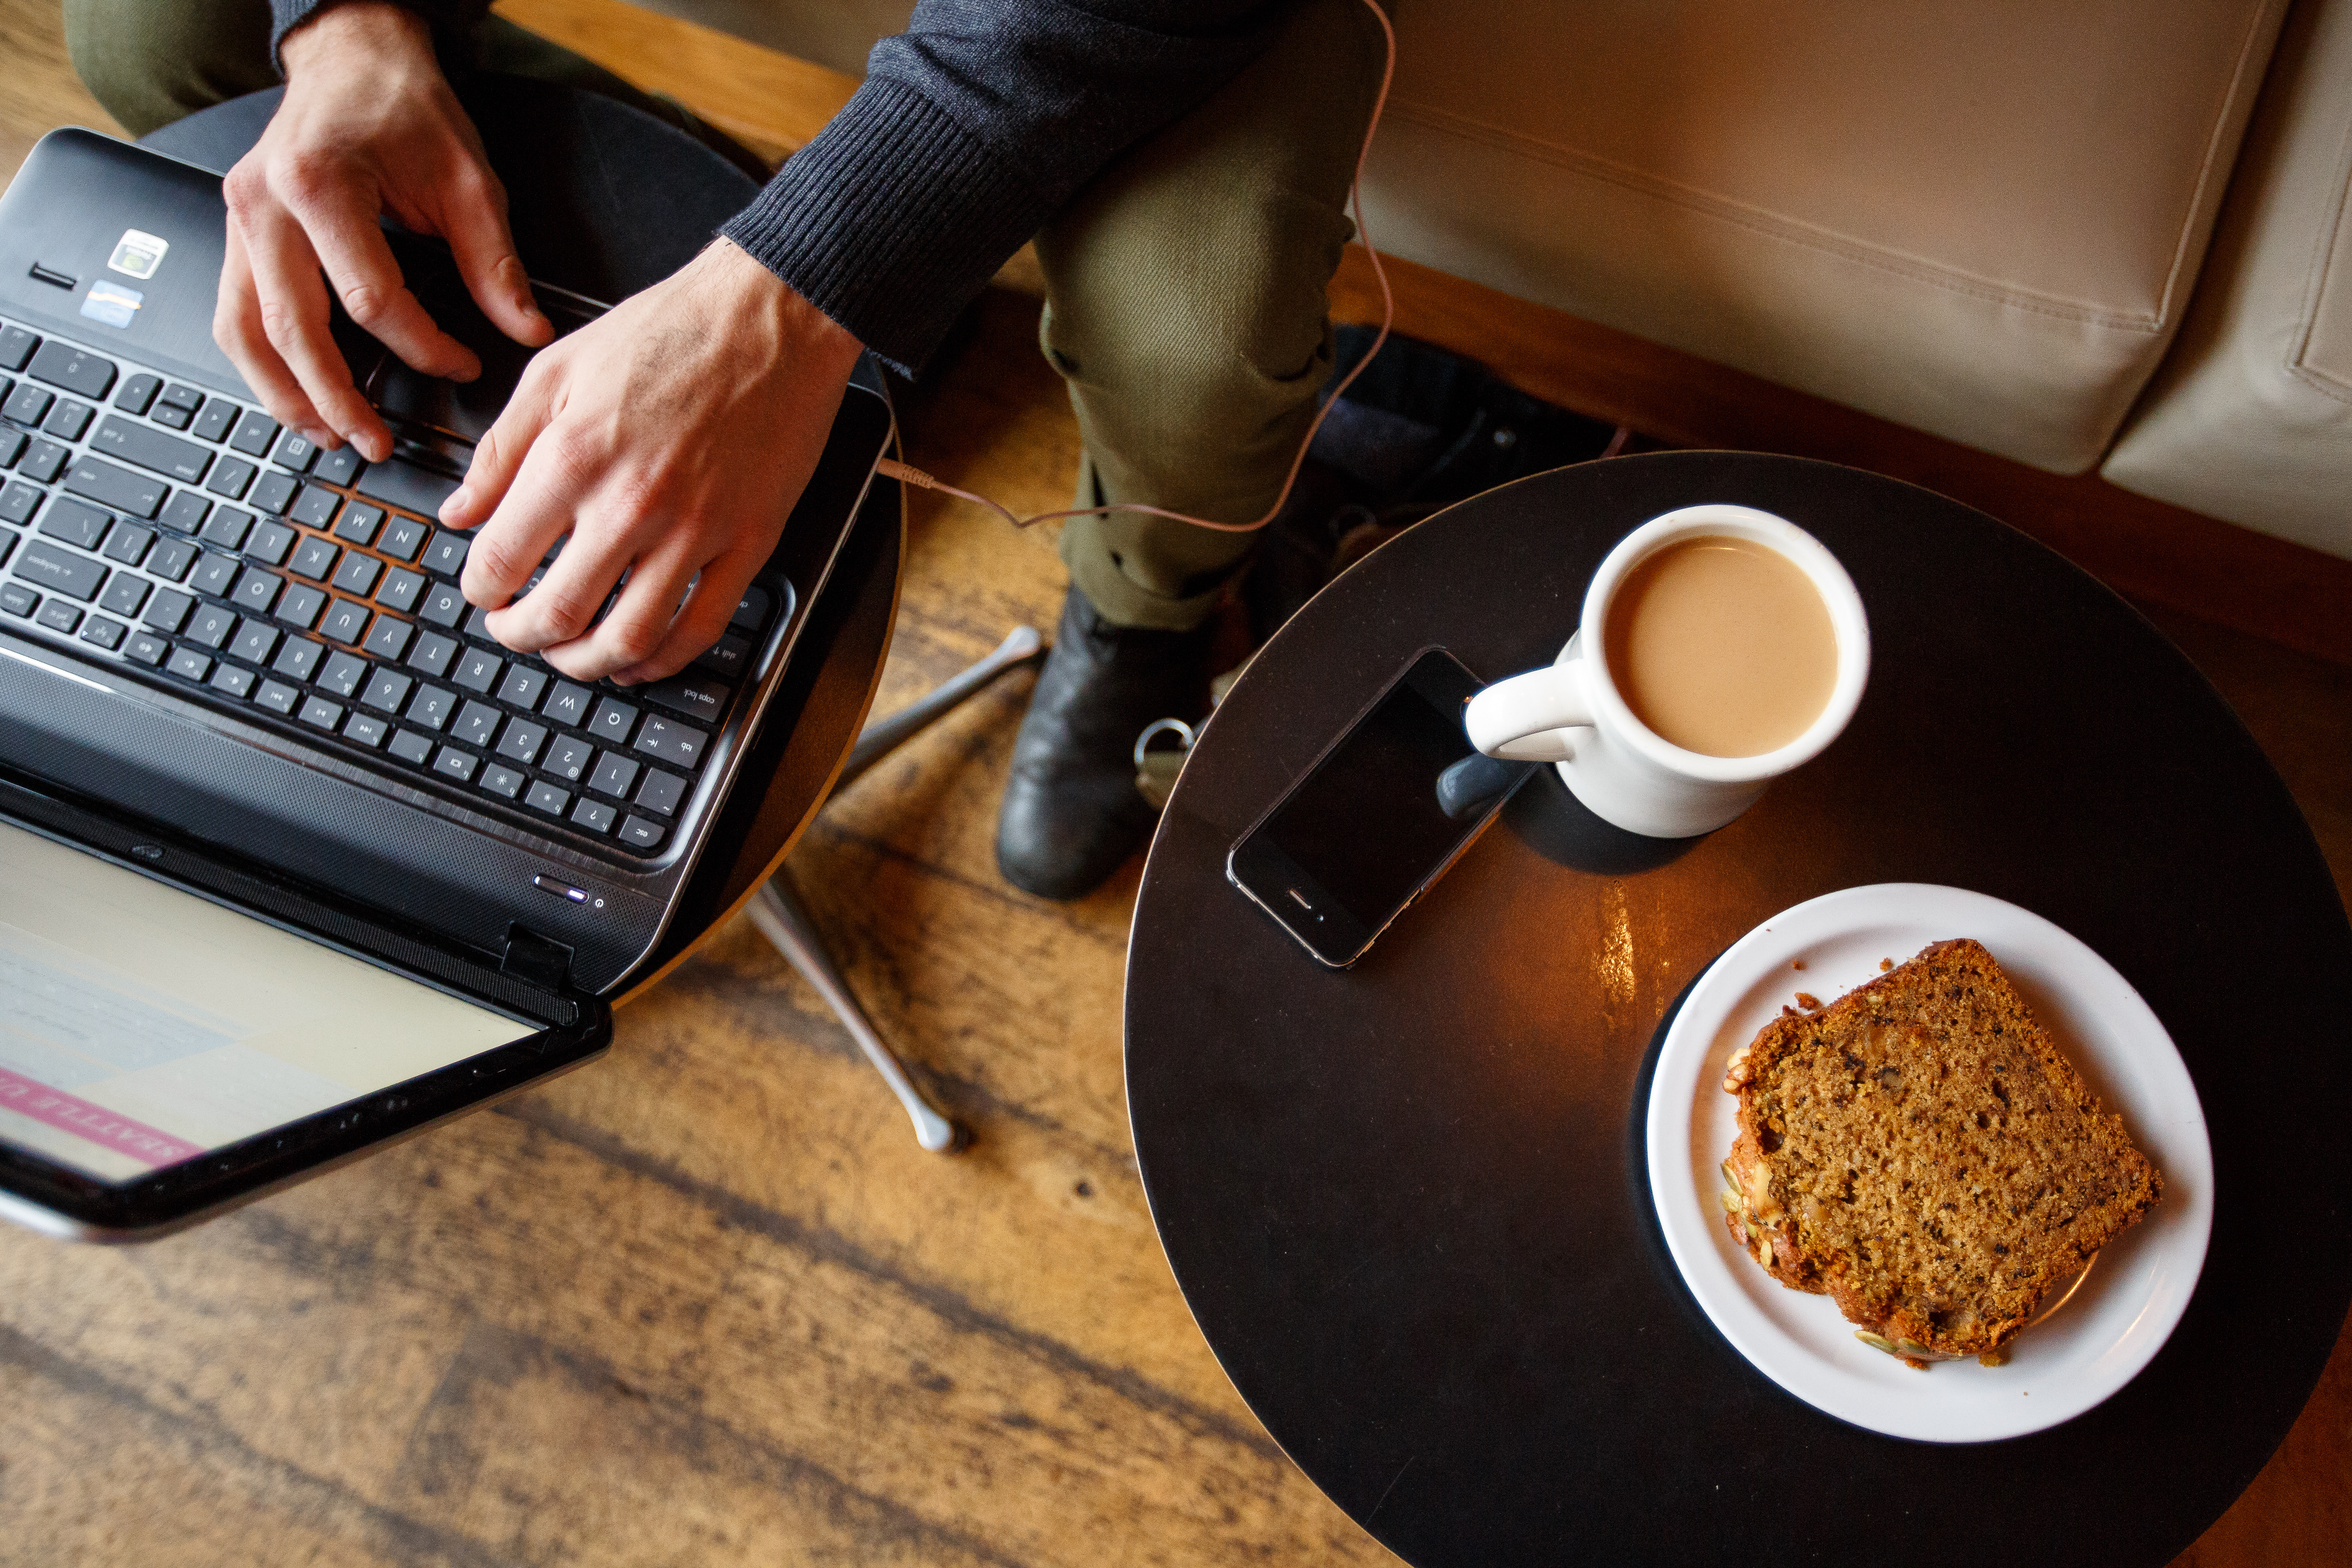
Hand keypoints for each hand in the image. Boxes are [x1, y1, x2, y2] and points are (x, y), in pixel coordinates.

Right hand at [216, 2, 550, 460]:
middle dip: (336, 397)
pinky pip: (234, 312)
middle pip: (294, 329)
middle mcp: (264, 205)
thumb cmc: (403, 109)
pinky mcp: (233, 232)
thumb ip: (494, 262)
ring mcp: (238, 220)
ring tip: (327, 435)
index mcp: (321, 186)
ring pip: (246, 331)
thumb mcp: (467, 179)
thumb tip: (524, 329)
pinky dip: (262, 362)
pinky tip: (293, 394)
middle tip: (375, 444)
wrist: (353, 58)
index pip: (371, 300)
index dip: (422, 346)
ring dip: (285, 394)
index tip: (463, 365)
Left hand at [441, 240, 863, 685]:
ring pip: (628, 637)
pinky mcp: (749, 542)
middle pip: (558, 613)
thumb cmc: (669, 332)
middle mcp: (632, 502)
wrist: (771, 315)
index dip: (480, 589)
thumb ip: (502, 448)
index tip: (482, 591)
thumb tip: (462, 512)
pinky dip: (661, 661)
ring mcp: (696, 529)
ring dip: (585, 663)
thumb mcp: (556, 369)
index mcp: (574, 456)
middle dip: (520, 637)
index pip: (501, 557)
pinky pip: (700, 627)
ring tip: (568, 656)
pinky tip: (637, 662)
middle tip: (513, 631)